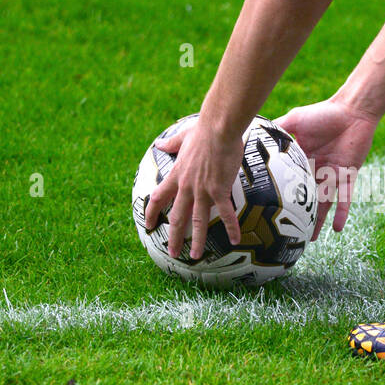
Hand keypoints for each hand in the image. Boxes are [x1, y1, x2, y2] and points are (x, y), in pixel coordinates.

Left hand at [143, 120, 243, 260]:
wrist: (218, 129)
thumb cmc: (203, 130)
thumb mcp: (183, 137)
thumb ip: (171, 144)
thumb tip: (160, 144)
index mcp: (177, 176)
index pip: (159, 197)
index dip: (151, 212)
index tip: (148, 225)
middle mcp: (186, 187)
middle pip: (176, 217)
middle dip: (173, 237)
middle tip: (172, 252)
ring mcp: (202, 190)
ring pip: (198, 221)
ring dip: (197, 240)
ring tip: (195, 256)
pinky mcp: (219, 190)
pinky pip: (225, 213)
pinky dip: (230, 228)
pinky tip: (236, 240)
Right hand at [276, 99, 378, 239]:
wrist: (352, 111)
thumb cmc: (323, 113)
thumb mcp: (295, 121)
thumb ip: (278, 130)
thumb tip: (252, 134)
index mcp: (301, 159)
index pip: (288, 180)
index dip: (279, 194)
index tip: (266, 207)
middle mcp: (315, 171)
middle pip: (305, 197)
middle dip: (298, 214)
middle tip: (285, 232)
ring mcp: (331, 176)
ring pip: (323, 203)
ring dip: (318, 221)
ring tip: (309, 239)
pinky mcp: (347, 176)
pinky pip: (344, 199)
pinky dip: (342, 213)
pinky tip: (337, 229)